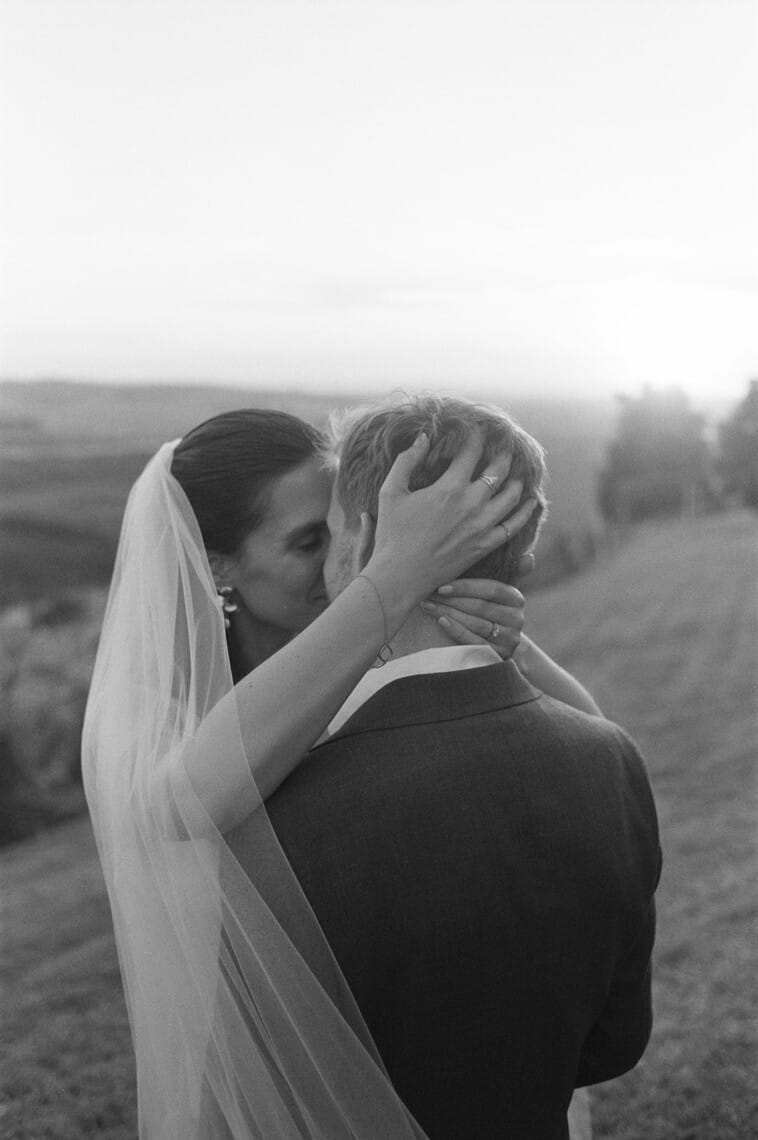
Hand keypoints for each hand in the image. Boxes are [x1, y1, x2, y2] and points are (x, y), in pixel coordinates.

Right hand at [366, 432, 537, 615]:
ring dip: (516, 480)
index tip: (478, 430)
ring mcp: (481, 526)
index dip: (477, 438)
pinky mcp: (485, 545)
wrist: (401, 576)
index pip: (471, 453)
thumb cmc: (392, 533)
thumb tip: (423, 438)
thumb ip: (407, 461)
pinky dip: (525, 512)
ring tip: (516, 473)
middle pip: (497, 471)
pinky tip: (531, 502)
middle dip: (503, 455)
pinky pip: (514, 526)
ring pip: (511, 496)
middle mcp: (471, 504)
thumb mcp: (391, 492)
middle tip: (504, 448)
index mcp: (449, 487)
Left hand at [420, 579, 524, 659]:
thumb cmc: (488, 609)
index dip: (466, 587)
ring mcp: (509, 638)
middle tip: (428, 595)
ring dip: (449, 613)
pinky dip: (456, 630)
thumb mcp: (496, 592)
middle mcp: (517, 618)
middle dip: (452, 600)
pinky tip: (441, 621)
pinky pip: (474, 641)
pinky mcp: (499, 655)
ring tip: (428, 606)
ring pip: (476, 624)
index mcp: (516, 598)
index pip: (491, 589)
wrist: (497, 643)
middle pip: (481, 607)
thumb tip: (528, 556)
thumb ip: (507, 572)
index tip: (442, 586)